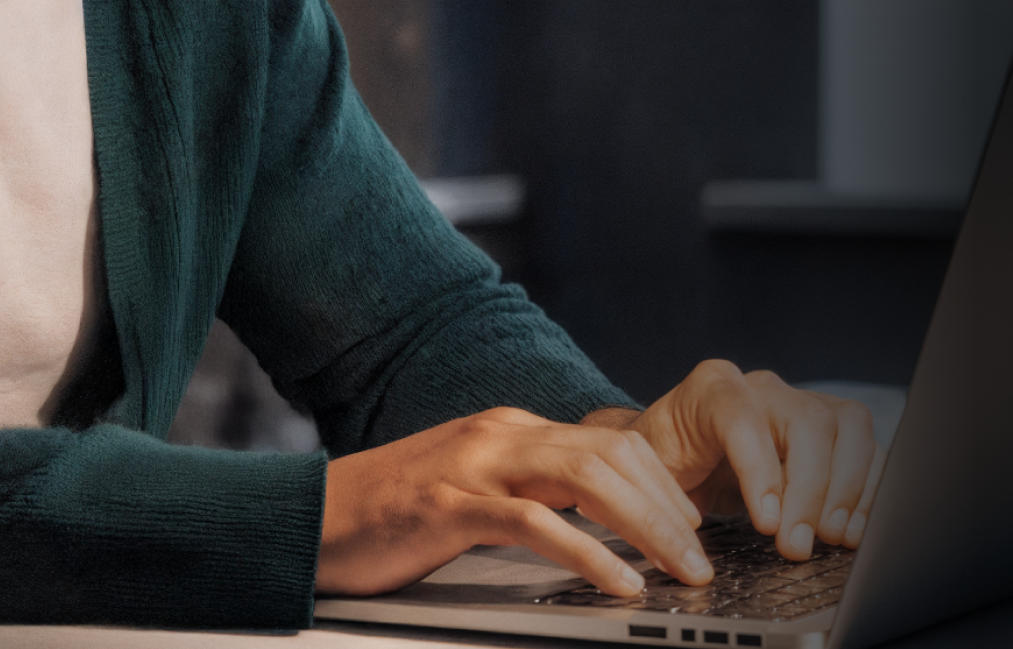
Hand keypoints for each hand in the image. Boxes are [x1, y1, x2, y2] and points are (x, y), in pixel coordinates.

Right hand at [315, 407, 717, 597]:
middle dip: (671, 507)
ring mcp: (476, 465)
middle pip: (613, 453)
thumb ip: (527, 490)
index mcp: (511, 429)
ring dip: (648, 528)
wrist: (309, 517)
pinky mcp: (451, 505)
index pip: (612, 441)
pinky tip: (619, 582)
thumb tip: (593, 520)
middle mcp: (501, 434)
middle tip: (704, 557)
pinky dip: (590, 554)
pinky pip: (538, 524)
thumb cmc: (389, 515)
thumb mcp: (472, 489)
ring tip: (682, 571)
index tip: (693, 527)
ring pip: (589, 478)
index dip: (664, 484)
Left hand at [612, 360, 879, 560]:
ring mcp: (801, 403)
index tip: (768, 524)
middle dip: (812, 489)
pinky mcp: (831, 428)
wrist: (674, 452)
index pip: (743, 416)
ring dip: (850, 489)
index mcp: (711, 390)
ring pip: (850, 426)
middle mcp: (762, 389)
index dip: (761, 470)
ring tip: (834, 537)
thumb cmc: (660, 464)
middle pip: (808, 419)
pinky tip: (853, 529)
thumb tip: (688, 552)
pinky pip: (868, 448)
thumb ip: (668, 502)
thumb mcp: (650, 478)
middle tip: (799, 545)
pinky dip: (868, 491)